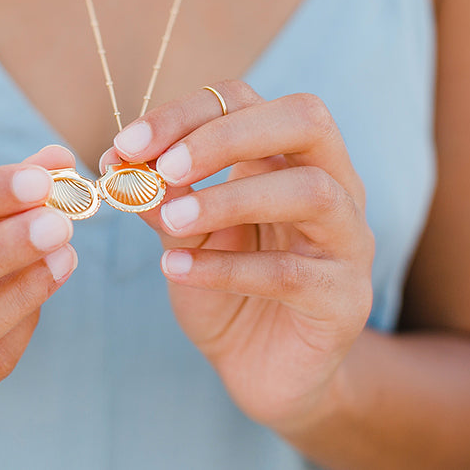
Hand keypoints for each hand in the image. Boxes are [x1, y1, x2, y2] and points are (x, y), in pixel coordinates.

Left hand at [103, 81, 374, 430]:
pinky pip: (291, 273)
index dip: (185, 114)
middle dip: (225, 137)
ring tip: (170, 222)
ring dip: (230, 200)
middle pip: (303, 121)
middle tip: (166, 169)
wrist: (259, 366)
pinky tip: (175, 270)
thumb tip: (123, 163)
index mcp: (286, 157)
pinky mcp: (345, 299)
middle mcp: (331, 185)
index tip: (127, 144)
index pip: (245, 102)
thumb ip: (165, 197)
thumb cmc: (224, 288)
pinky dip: (226, 267)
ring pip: (310, 193)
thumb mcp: (185, 235)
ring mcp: (347, 240)